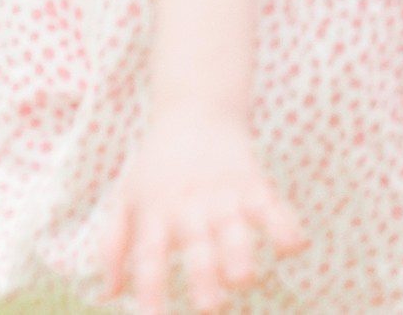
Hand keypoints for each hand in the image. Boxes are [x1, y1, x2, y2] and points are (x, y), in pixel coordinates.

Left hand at [97, 110, 303, 314]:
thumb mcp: (127, 197)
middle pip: (196, 244)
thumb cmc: (158, 166)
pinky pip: (273, 206)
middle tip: (210, 307)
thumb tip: (109, 294)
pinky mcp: (255, 183)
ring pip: (235, 228)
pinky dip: (285, 225)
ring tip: (244, 279)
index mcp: (156, 211)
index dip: (150, 287)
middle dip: (204, 276)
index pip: (149, 253)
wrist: (195, 107)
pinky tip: (293, 246)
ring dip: (240, 253)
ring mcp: (224, 193)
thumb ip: (114, 246)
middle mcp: (190, 204)